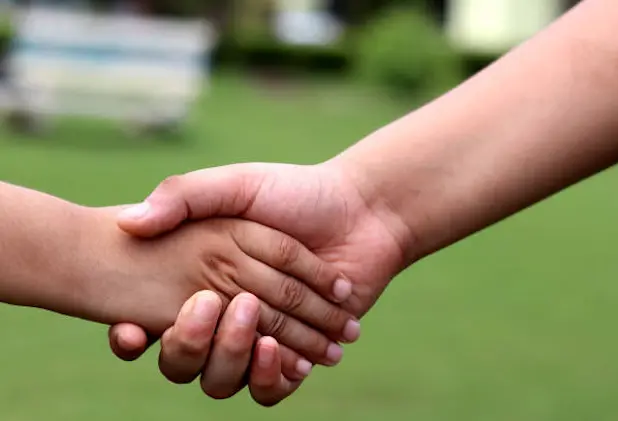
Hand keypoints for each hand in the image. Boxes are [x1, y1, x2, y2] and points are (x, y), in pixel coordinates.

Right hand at [109, 160, 408, 403]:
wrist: (362, 213)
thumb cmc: (296, 192)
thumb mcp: (235, 185)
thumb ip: (183, 197)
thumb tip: (129, 223)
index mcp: (195, 279)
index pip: (145, 320)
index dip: (129, 334)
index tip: (130, 329)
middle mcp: (219, 314)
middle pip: (182, 359)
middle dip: (191, 346)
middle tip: (215, 307)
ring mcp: (255, 337)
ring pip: (222, 378)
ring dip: (235, 361)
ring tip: (264, 337)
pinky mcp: (294, 354)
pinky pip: (271, 387)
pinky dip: (275, 377)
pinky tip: (294, 358)